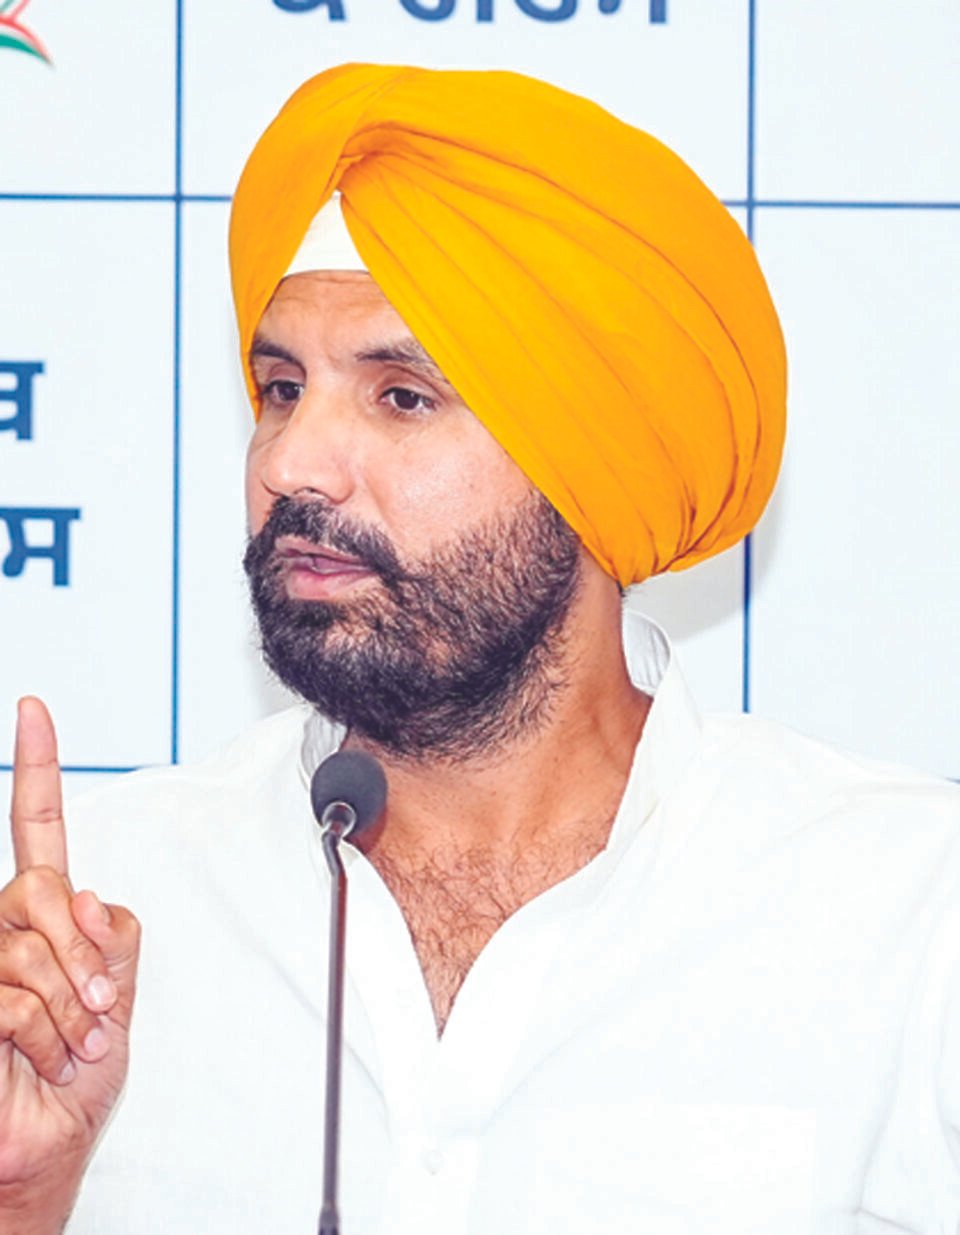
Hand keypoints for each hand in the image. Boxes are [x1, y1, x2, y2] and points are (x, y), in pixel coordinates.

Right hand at [0, 698, 139, 1230]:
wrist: (46, 1147)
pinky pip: (15, 992)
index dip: (36, 768)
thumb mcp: (121, 994)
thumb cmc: (79, 1076)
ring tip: (70, 1045)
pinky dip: (48, 1030)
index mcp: (46, 915)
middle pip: (44, 888)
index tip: (34, 708)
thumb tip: (84, 894)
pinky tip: (44, 1056)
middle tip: (98, 1009)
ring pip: (31, 943)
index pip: (38, 828)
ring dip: (72, 1004)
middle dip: (84, 952)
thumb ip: (112, 936)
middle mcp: (3, 927)